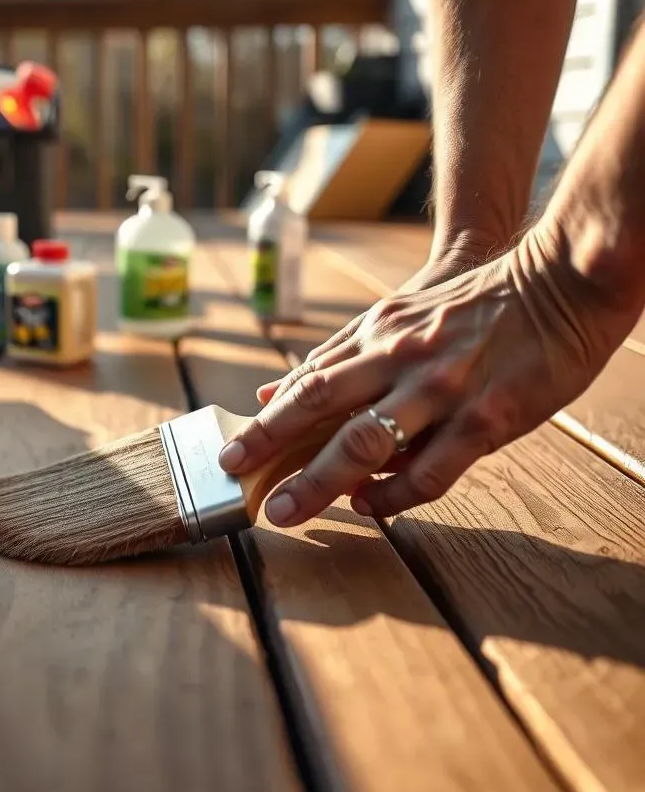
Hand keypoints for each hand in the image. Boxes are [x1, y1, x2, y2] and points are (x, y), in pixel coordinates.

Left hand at [219, 227, 636, 525]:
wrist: (560, 280)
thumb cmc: (473, 302)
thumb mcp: (398, 314)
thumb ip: (338, 353)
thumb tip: (273, 389)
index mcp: (378, 332)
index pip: (309, 379)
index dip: (267, 418)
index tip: (232, 450)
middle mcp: (401, 357)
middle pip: (320, 402)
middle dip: (270, 442)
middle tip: (233, 474)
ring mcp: (442, 388)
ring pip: (366, 440)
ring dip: (320, 479)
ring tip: (286, 510)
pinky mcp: (488, 416)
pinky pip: (432, 468)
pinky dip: (395, 495)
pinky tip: (370, 507)